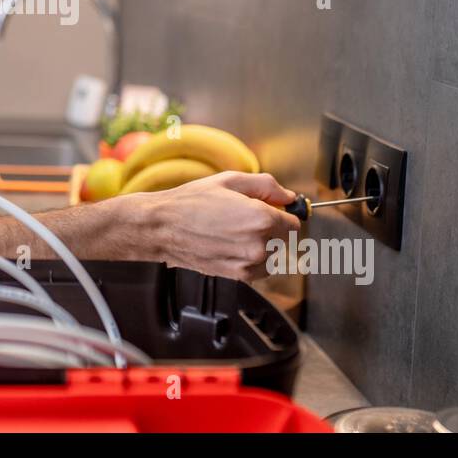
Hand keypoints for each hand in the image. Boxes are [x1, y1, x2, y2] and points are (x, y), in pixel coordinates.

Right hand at [138, 171, 300, 281]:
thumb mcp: (230, 180)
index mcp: (262, 218)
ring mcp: (250, 263)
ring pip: (273, 255)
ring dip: (262, 245)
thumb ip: (267, 186)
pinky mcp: (239, 276)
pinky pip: (260, 268)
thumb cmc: (191, 202)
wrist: (163, 228)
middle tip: (244, 218)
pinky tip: (231, 245)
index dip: (283, 213)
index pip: (294, 222)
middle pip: (284, 239)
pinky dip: (252, 258)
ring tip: (234, 232)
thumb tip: (288, 196)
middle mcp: (260, 244)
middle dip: (271, 228)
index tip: (272, 210)